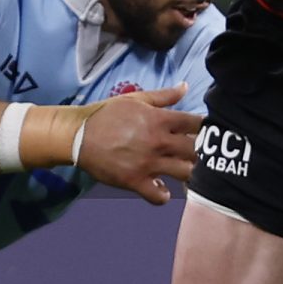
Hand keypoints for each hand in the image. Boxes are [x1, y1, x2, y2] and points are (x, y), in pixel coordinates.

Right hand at [71, 85, 206, 204]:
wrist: (77, 135)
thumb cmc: (107, 115)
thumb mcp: (136, 99)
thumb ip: (164, 96)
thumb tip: (185, 87)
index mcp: (160, 120)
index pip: (197, 124)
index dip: (205, 128)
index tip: (203, 133)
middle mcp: (158, 142)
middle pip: (196, 151)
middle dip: (200, 152)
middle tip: (194, 154)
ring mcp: (147, 163)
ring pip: (185, 174)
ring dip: (186, 174)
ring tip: (180, 171)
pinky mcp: (134, 181)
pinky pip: (159, 196)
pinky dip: (163, 195)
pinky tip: (160, 188)